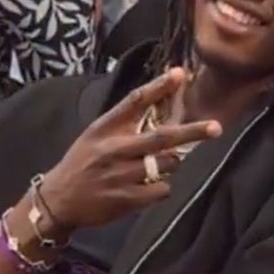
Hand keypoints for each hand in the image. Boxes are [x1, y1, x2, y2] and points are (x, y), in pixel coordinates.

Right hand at [39, 68, 221, 232]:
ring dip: (170, 164)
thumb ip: (126, 121)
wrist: (57, 200)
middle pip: (162, 137)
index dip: (159, 86)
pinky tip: (146, 187)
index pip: (135, 101)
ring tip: (153, 166)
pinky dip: (160, 187)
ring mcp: (121, 174)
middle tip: (216, 127)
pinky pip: (161, 189)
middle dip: (192, 132)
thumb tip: (162, 102)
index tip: (180, 73)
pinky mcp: (126, 198)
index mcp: (106, 128)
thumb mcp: (96, 134)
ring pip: (167, 165)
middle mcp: (114, 148)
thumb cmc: (84, 161)